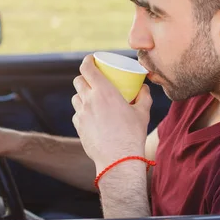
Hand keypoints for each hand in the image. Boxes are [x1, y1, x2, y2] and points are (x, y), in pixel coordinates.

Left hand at [71, 55, 151, 171]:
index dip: (88, 61)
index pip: (87, 68)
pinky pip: (77, 113)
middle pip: (78, 80)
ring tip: (92, 97)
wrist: (118, 160)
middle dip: (84, 77)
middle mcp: (89, 100)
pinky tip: (92, 116)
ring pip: (76, 97)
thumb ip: (144, 97)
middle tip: (94, 79)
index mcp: (104, 92)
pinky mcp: (78, 127)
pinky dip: (83, 111)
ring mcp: (81, 114)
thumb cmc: (132, 135)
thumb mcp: (143, 113)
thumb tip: (143, 88)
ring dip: (82, 94)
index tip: (92, 59)